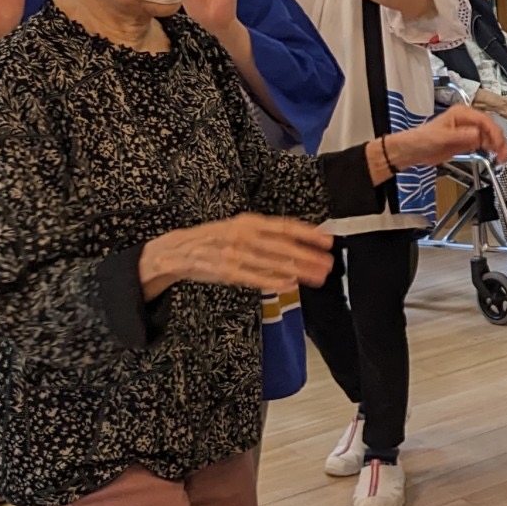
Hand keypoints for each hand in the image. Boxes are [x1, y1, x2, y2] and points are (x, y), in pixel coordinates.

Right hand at [145, 215, 334, 295]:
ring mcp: (235, 254)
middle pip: (282, 246)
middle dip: (308, 255)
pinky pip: (255, 278)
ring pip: (272, 263)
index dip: (308, 233)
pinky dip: (274, 281)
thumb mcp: (240, 227)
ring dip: (297, 270)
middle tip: (329, 264)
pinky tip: (290, 284)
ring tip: (317, 276)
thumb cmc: (215, 238)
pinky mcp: (227, 272)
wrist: (178, 250)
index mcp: (249, 221)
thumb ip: (268, 233)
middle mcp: (243, 235)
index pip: (284, 226)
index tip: (328, 241)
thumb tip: (302, 237)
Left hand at [386, 103, 506, 168]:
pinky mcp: (468, 141)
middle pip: (491, 128)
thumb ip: (461, 136)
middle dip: (499, 140)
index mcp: (462, 113)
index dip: (494, 132)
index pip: (485, 120)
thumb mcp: (442, 137)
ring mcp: (469, 131)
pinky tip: (495, 156)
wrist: (414, 151)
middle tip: (504, 154)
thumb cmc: (423, 139)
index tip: (499, 145)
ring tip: (503, 158)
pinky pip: (485, 144)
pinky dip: (492, 150)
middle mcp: (468, 120)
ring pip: (490, 136)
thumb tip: (478, 134)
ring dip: (498, 146)